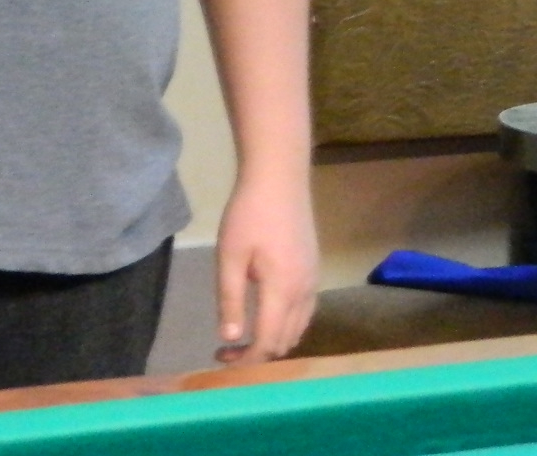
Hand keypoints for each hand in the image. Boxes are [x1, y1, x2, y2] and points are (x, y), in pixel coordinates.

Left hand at [213, 173, 318, 364]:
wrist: (279, 178)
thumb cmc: (249, 214)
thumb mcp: (230, 256)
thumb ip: (230, 299)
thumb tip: (230, 337)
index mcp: (283, 291)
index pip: (268, 342)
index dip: (246, 359)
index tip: (221, 357)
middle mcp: (305, 292)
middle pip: (286, 341)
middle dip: (258, 353)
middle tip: (227, 348)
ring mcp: (313, 281)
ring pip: (299, 328)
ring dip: (274, 339)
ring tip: (245, 334)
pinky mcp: (314, 269)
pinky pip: (305, 311)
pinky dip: (287, 323)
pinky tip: (266, 312)